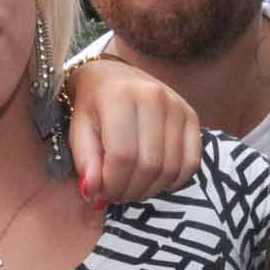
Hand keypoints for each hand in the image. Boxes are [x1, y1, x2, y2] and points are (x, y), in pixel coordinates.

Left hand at [64, 56, 201, 205]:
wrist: (112, 75)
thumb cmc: (92, 104)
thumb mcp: (78, 129)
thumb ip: (85, 161)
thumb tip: (92, 192)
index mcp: (120, 96)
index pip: (123, 156)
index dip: (112, 184)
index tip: (101, 193)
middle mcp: (154, 97)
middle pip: (149, 165)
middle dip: (129, 190)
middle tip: (115, 194)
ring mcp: (177, 106)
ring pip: (170, 168)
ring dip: (149, 189)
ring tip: (131, 188)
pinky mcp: (191, 116)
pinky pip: (191, 162)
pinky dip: (173, 181)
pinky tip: (154, 180)